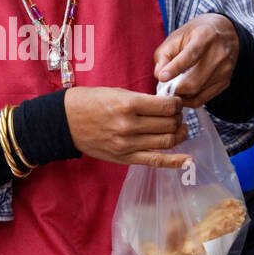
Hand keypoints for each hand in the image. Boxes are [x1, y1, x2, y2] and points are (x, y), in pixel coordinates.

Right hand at [63, 86, 190, 167]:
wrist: (65, 121)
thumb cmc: (89, 102)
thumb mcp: (116, 92)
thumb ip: (141, 99)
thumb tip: (166, 105)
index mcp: (128, 104)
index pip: (167, 106)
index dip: (177, 104)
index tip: (176, 103)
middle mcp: (130, 126)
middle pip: (170, 124)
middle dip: (178, 118)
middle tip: (176, 115)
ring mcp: (127, 144)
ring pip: (167, 142)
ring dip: (178, 134)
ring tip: (178, 129)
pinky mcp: (124, 158)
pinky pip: (155, 161)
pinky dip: (175, 162)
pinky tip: (188, 159)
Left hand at [153, 14, 238, 106]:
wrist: (225, 32)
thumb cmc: (197, 33)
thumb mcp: (177, 36)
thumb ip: (164, 55)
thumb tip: (159, 75)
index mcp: (205, 37)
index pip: (190, 56)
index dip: (175, 68)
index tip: (162, 78)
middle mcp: (218, 53)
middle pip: (194, 81)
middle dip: (175, 89)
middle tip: (164, 88)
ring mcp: (224, 69)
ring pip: (198, 93)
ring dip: (181, 95)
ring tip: (171, 89)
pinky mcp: (225, 81)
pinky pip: (203, 99)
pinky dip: (189, 99)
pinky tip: (182, 93)